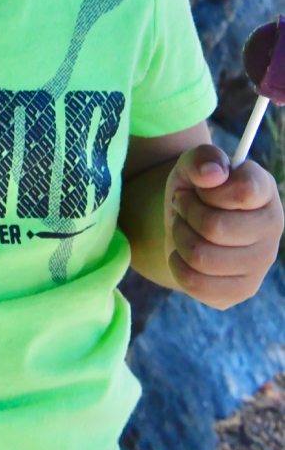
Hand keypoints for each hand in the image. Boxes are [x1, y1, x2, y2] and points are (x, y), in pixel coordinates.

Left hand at [165, 144, 283, 309]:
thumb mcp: (190, 165)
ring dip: (179, 237)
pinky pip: (196, 283)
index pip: (244, 191)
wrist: (188, 223)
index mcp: (264, 190)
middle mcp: (271, 228)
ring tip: (182, 226)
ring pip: (202, 257)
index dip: (209, 190)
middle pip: (215, 227)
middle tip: (182, 206)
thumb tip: (213, 174)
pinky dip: (177, 264)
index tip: (199, 188)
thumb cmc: (195, 190)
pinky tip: (182, 252)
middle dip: (186, 212)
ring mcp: (260, 264)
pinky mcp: (241, 291)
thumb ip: (201, 158)